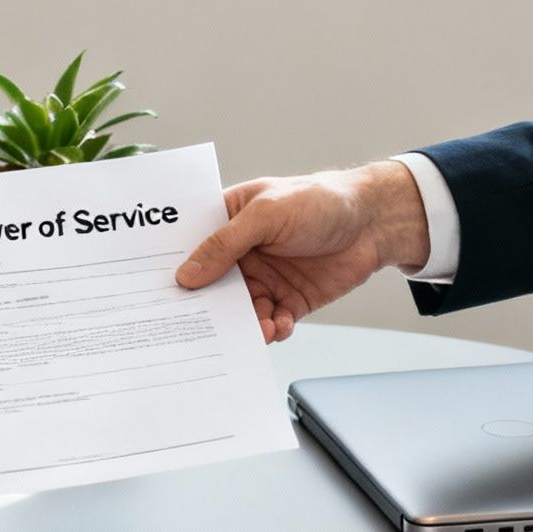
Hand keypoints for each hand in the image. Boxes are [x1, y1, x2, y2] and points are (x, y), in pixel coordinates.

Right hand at [175, 161, 431, 342]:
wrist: (373, 222)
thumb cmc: (319, 200)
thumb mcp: (266, 214)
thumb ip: (225, 244)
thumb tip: (186, 275)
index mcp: (228, 222)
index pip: (190, 248)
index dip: (173, 268)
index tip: (158, 293)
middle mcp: (241, 254)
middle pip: (211, 287)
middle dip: (206, 308)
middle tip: (199, 327)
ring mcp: (265, 279)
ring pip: (241, 311)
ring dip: (244, 324)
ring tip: (253, 330)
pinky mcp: (289, 301)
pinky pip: (271, 323)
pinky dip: (271, 330)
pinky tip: (277, 328)